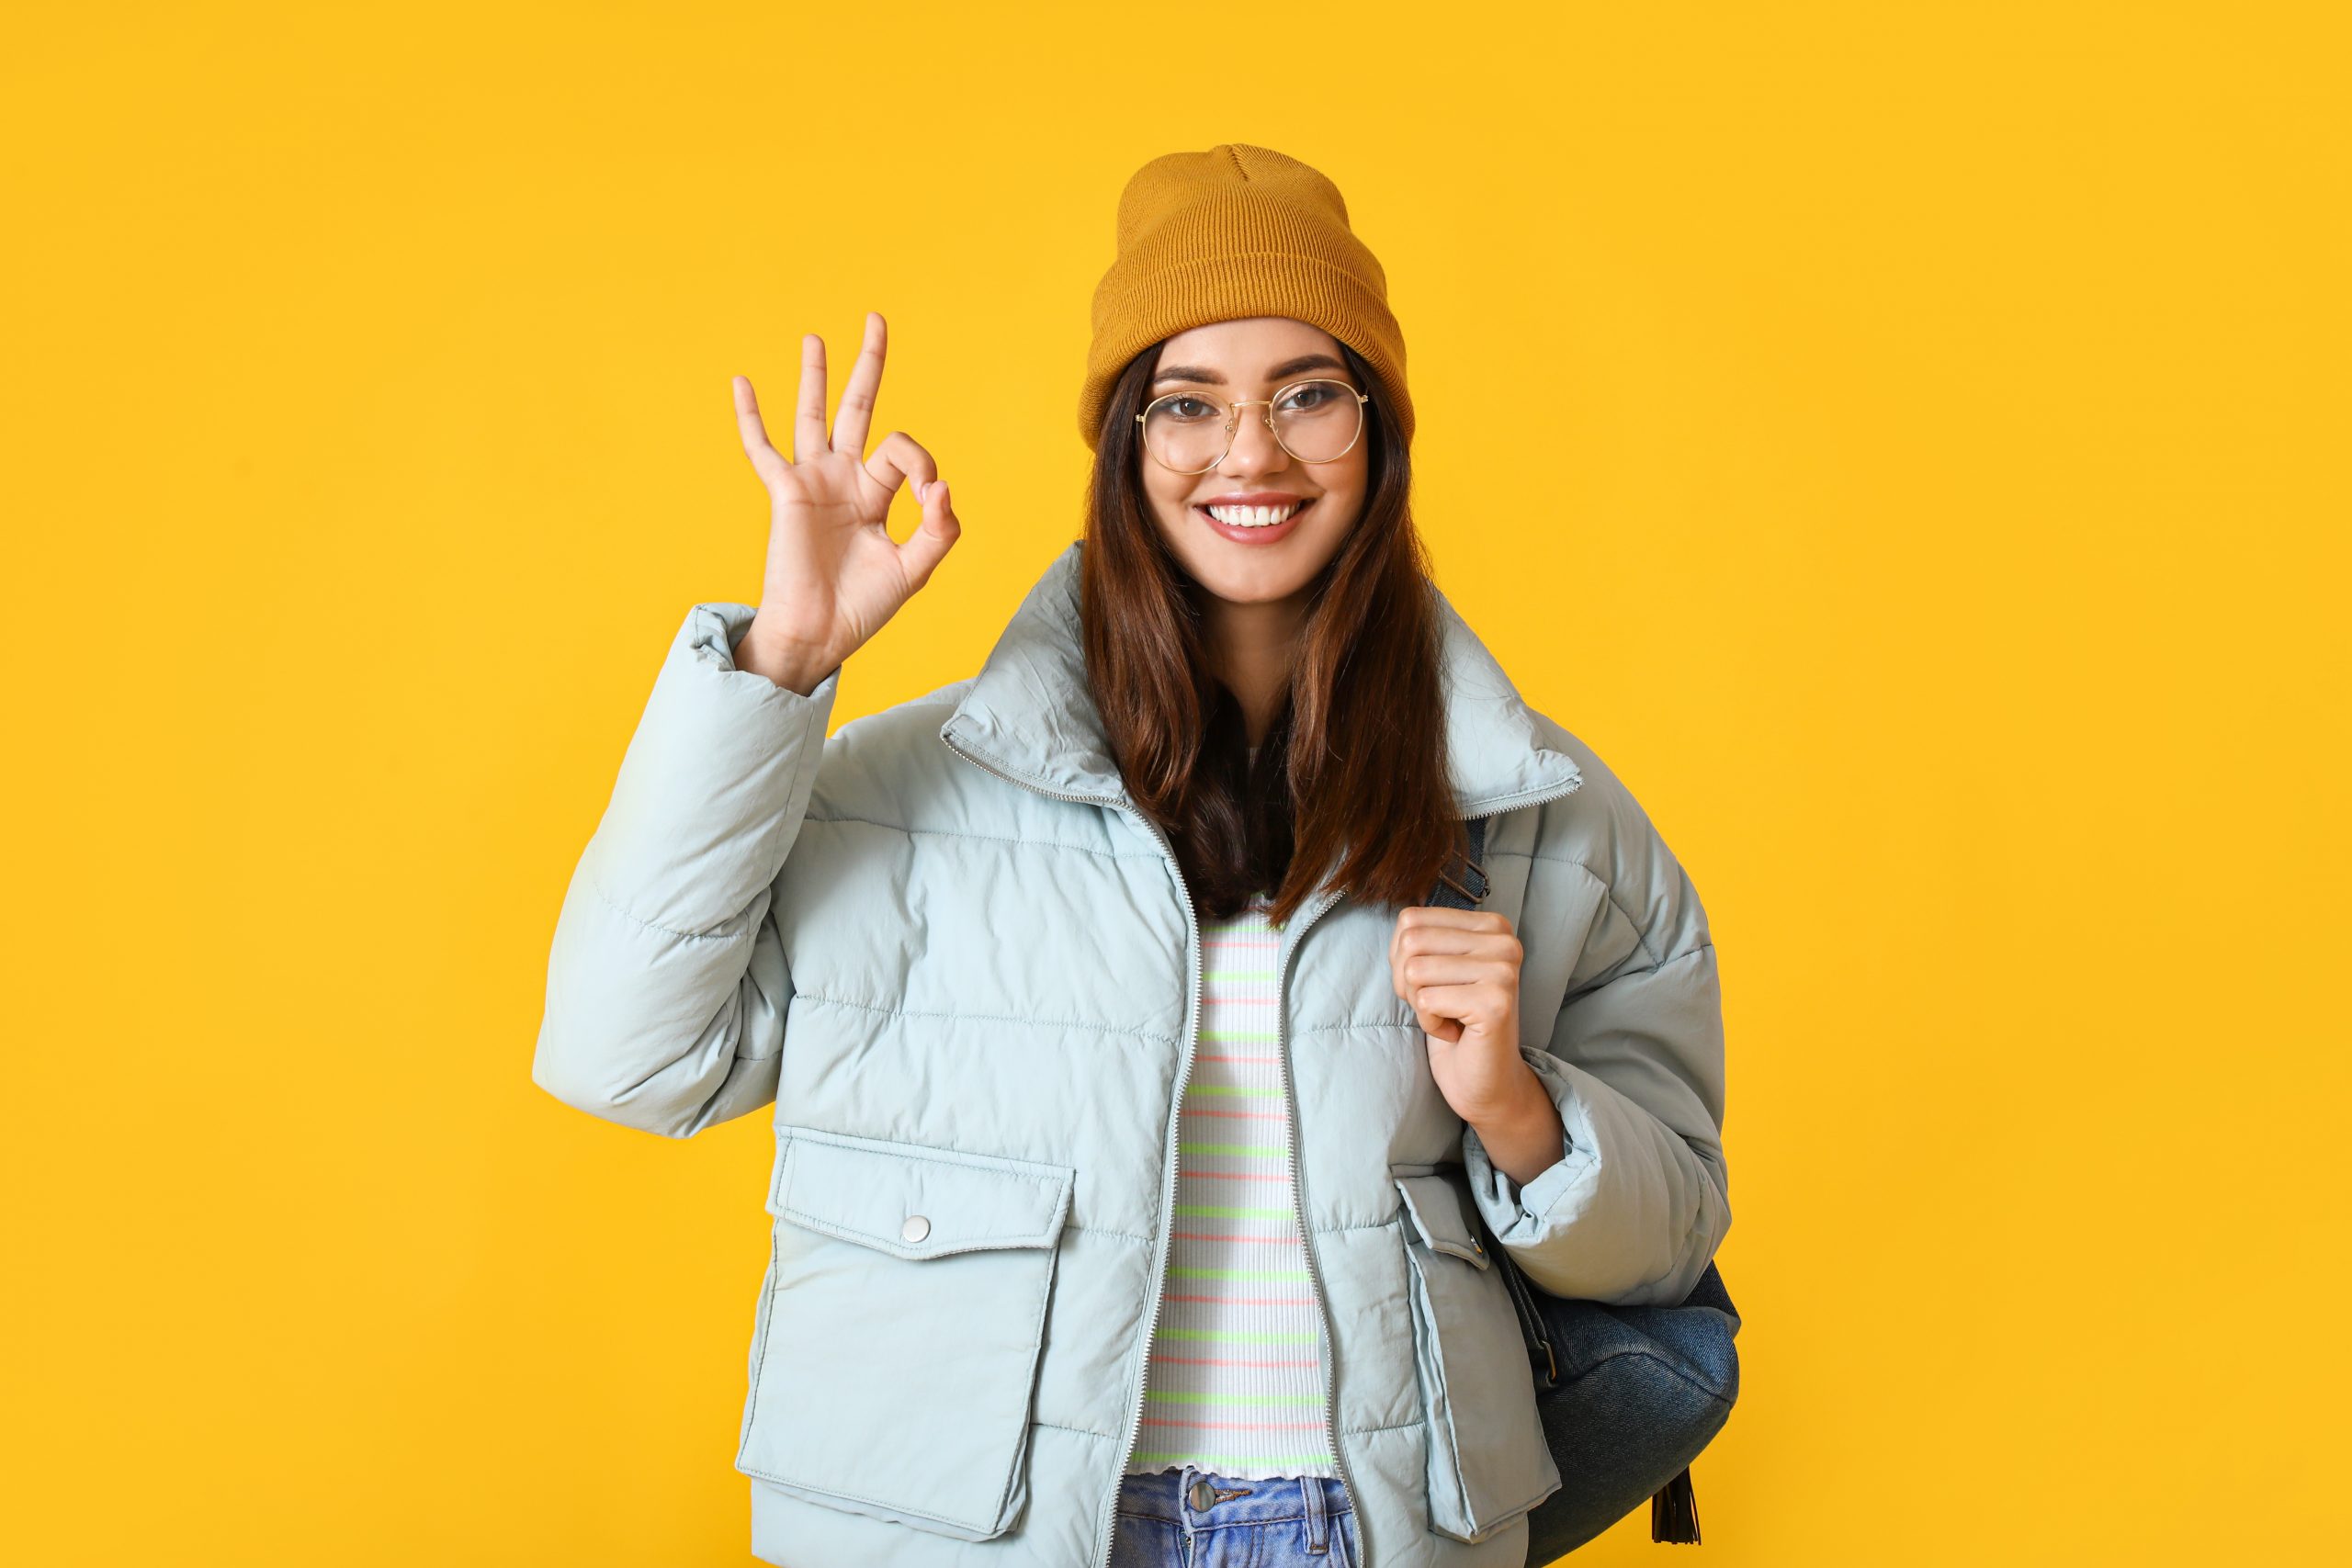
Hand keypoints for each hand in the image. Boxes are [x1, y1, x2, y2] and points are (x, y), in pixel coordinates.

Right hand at [730, 311, 961, 690]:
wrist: (820, 634)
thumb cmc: (864, 607)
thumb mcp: (915, 569)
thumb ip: (939, 530)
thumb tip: (942, 486)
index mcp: (877, 494)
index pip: (904, 452)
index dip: (923, 465)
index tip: (930, 501)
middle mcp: (845, 479)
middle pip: (859, 409)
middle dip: (869, 364)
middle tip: (876, 319)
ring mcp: (813, 482)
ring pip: (813, 415)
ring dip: (815, 376)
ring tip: (815, 337)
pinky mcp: (785, 492)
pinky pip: (762, 448)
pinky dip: (750, 416)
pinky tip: (741, 381)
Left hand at [1390, 904, 1535, 1124]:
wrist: (1486, 1080)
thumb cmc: (1456, 1021)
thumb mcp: (1438, 966)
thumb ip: (1423, 937)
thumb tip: (1403, 920)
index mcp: (1492, 925)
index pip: (1411, 919)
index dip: (1402, 958)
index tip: (1431, 983)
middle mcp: (1504, 941)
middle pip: (1411, 942)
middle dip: (1407, 982)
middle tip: (1437, 1004)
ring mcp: (1503, 971)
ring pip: (1414, 971)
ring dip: (1420, 1004)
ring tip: (1448, 1016)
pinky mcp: (1495, 1003)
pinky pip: (1427, 1002)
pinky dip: (1430, 1024)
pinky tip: (1455, 1032)